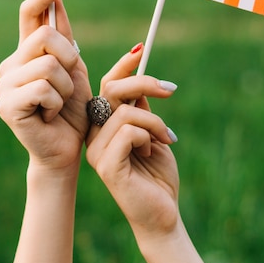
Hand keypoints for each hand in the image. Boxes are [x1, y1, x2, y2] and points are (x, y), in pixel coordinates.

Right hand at [0, 0, 91, 173]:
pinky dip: (56, 103)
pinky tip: (50, 116)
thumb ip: (65, 38)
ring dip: (65, 87)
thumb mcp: (74, 68)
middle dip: (69, 57)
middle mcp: (11, 64)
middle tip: (69, 82)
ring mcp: (6, 84)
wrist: (67, 147)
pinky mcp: (7, 105)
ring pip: (48, 65)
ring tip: (59, 104)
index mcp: (26, 53)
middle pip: (45, 36)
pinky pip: (43, 88)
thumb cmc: (72, 110)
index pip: (29, 13)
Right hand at [86, 45, 179, 238]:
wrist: (163, 214)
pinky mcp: (106, 166)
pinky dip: (148, 137)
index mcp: (102, 125)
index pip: (106, 85)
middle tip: (170, 90)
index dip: (123, 65)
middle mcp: (93, 135)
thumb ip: (140, 108)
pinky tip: (152, 153)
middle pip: (111, 90)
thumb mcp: (151, 132)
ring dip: (154, 121)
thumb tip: (141, 77)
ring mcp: (96, 150)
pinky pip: (128, 132)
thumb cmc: (157, 174)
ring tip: (166, 138)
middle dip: (143, 83)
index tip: (142, 48)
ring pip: (125, 112)